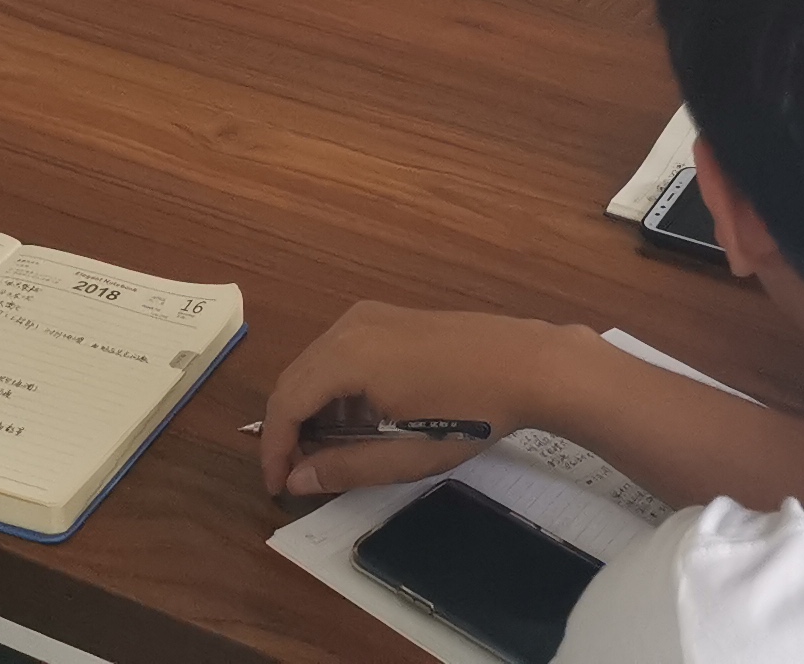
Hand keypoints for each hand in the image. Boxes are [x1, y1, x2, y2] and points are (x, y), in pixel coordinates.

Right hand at [260, 303, 569, 497]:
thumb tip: (296, 479)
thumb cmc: (470, 413)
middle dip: (289, 429)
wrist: (528, 363)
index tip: (276, 487)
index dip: (275, 448)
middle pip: (295, 379)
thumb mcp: (406, 454)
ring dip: (312, 409)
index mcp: (349, 355)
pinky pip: (341, 353)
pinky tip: (356, 422)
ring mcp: (370, 315)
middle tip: (296, 475)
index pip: (286, 403)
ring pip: (316, 365)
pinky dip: (335, 389)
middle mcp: (349, 325)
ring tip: (326, 455)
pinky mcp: (389, 317)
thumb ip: (343, 468)